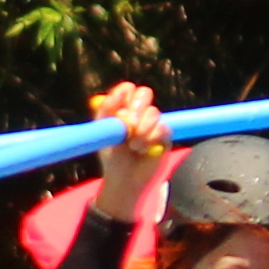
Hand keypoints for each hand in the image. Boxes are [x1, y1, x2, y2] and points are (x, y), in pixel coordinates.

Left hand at [88, 83, 171, 216]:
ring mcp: (153, 122)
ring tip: (133, 146)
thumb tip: (111, 96)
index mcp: (123, 107)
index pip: (127, 90)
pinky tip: (143, 149)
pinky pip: (163, 128)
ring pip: (153, 112)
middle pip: (144, 93)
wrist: (124, 179)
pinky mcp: (165, 135)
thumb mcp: (103, 133)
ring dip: (142, 129)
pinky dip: (152, 138)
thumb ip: (106, 112)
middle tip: (129, 124)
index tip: (118, 103)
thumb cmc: (111, 155)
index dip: (124, 92)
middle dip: (137, 106)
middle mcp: (139, 111)